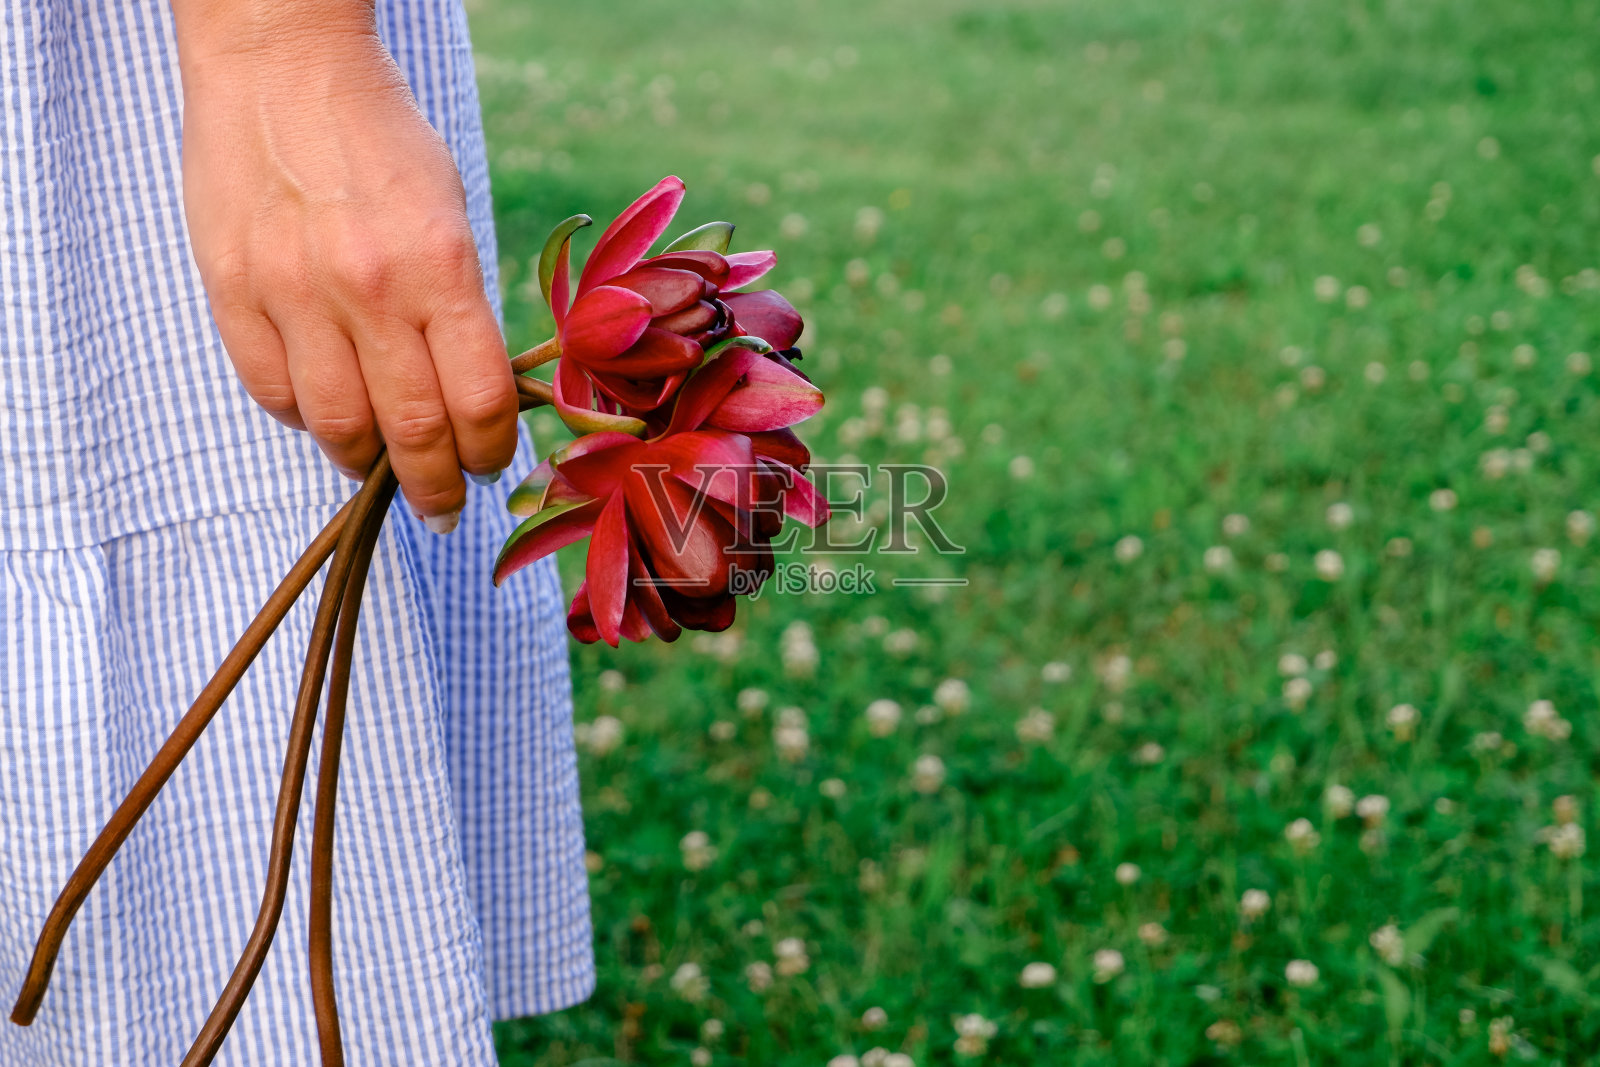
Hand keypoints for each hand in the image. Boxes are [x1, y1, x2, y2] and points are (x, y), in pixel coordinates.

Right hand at [173, 11, 515, 530]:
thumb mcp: (451, 214)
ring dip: (365, 463)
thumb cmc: (382, 140)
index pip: (477, 400)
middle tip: (441, 509)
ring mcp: (293, 292)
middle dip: (434, 486)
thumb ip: (459, 307)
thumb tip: (470, 398)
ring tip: (379, 469)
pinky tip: (324, 416)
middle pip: (412, 430)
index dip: (489, 452)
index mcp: (439, 266)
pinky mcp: (232, 289)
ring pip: (335, 426)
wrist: (281, 66)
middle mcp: (369, 288)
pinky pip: (271, 391)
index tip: (489, 469)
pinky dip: (303, 419)